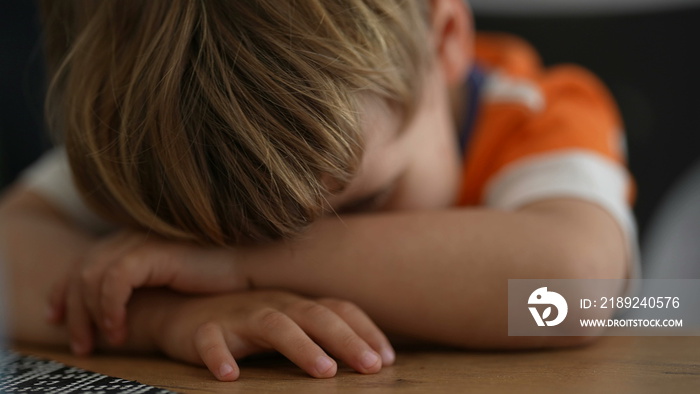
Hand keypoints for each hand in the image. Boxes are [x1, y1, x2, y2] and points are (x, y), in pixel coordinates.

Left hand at [47, 230, 246, 353]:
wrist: (250, 266)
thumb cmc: (217, 277)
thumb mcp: (169, 283)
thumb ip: (142, 286)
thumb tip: (118, 310)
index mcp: (131, 240)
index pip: (82, 263)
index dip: (63, 292)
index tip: (58, 321)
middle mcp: (131, 236)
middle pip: (79, 270)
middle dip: (71, 310)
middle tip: (79, 345)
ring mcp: (140, 241)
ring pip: (90, 278)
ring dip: (90, 315)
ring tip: (104, 343)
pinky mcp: (153, 252)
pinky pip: (114, 281)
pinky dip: (110, 308)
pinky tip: (120, 329)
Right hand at [145, 290, 394, 380]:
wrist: (183, 312)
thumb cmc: (246, 324)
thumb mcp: (288, 325)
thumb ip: (321, 335)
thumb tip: (370, 359)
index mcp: (297, 304)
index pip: (339, 310)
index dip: (366, 331)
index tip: (388, 359)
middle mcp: (274, 304)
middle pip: (316, 316)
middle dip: (346, 340)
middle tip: (372, 367)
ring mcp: (240, 315)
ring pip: (275, 325)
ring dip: (302, 347)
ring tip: (324, 371)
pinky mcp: (205, 330)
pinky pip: (212, 342)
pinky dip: (220, 356)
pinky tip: (230, 376)